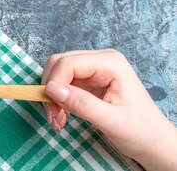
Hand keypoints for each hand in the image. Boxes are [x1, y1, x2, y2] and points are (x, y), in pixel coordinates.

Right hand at [42, 49, 176, 170]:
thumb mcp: (111, 120)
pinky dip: (58, 101)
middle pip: (59, 64)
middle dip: (51, 90)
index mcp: (110, 63)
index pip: (68, 63)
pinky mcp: (89, 82)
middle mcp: (100, 61)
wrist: (153, 144)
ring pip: (58, 74)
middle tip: (52, 116)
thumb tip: (51, 89)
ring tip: (57, 120)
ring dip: (52, 97)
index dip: (54, 83)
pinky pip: (63, 85)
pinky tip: (62, 118)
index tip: (51, 109)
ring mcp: (94, 70)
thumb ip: (81, 103)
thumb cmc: (140, 131)